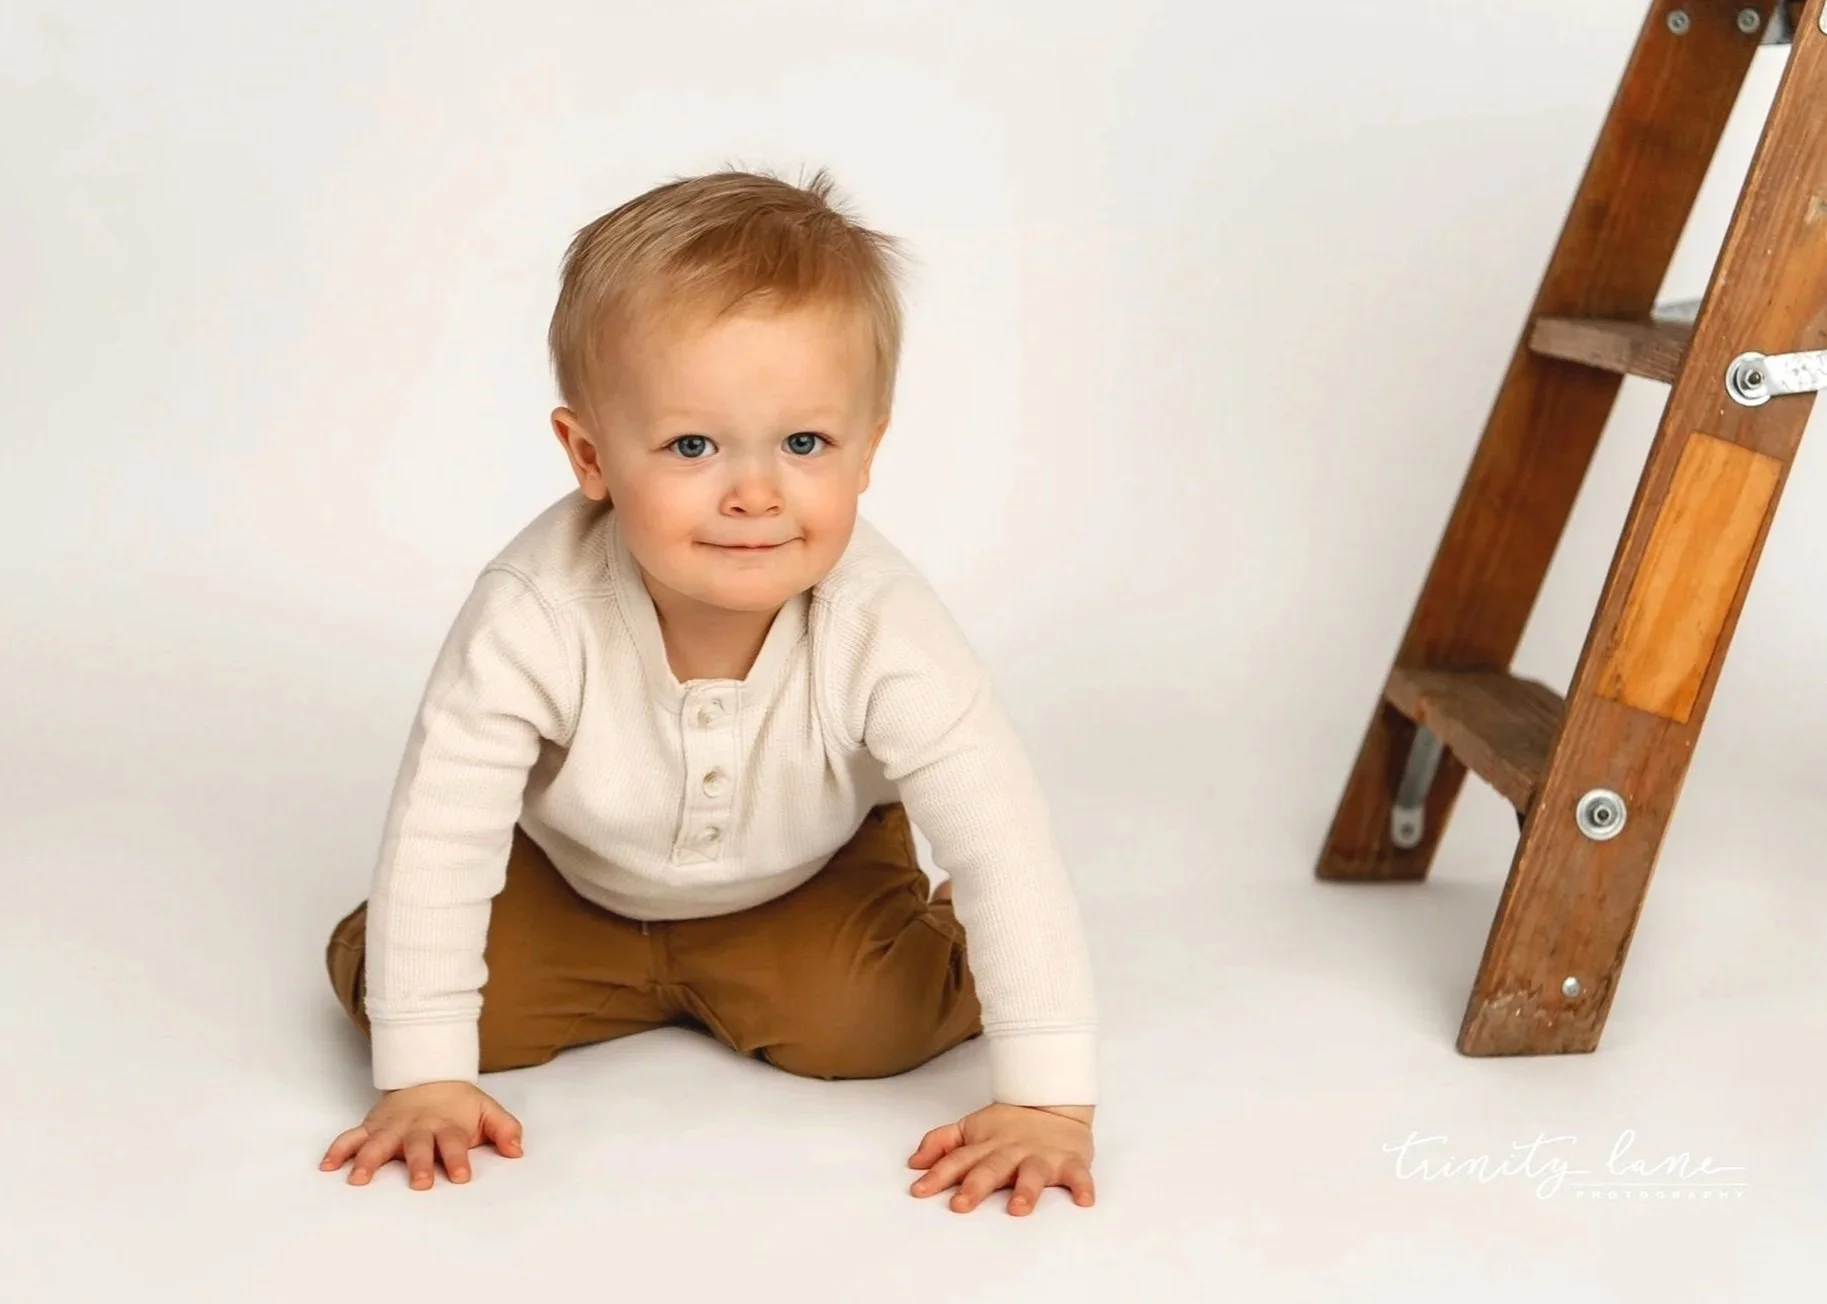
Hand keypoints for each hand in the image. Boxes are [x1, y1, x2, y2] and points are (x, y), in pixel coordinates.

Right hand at [319, 1080, 523, 1189]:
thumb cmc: (459, 1105)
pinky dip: (338, 1149)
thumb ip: (505, 1129)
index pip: (453, 1143)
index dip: (458, 1159)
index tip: (461, 1176)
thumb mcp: (487, 1110)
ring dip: (368, 1159)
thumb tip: (517, 1150)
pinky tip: (327, 1166)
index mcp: (446, 1125)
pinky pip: (351, 1137)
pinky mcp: (372, 1126)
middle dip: (417, 1164)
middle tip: (419, 1183)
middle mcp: (417, 1127)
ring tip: (358, 1179)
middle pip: (417, 1146)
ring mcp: (392, 1127)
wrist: (429, 1075)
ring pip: (378, 1142)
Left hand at [907, 1102, 1095, 1214]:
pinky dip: (1082, 1187)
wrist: (1052, 1099)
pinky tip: (1084, 1201)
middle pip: (991, 1169)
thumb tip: (913, 1163)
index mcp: (985, 1146)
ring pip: (1032, 1173)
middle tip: (960, 1204)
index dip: (938, 1175)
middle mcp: (1011, 1152)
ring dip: (1026, 1190)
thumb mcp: (970, 1128)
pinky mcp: (1070, 1161)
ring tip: (1018, 1208)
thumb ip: (941, 1143)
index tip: (919, 1191)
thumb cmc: (1007, 1124)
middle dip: (975, 1186)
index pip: (957, 1160)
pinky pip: (1078, 1175)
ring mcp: (1041, 1156)